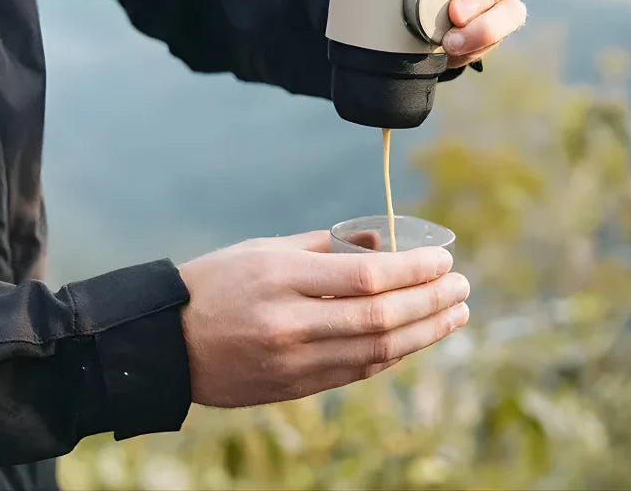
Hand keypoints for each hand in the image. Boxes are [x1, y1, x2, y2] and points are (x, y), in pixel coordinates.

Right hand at [177, 231, 468, 406]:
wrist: (167, 342)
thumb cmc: (219, 281)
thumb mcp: (267, 248)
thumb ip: (326, 245)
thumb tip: (381, 242)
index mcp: (283, 277)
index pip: (366, 276)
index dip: (413, 270)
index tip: (443, 260)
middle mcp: (290, 322)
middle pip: (380, 318)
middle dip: (431, 302)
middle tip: (462, 287)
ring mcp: (292, 361)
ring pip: (376, 352)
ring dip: (425, 333)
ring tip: (456, 315)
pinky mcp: (292, 389)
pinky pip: (356, 373)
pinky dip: (393, 356)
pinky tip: (418, 339)